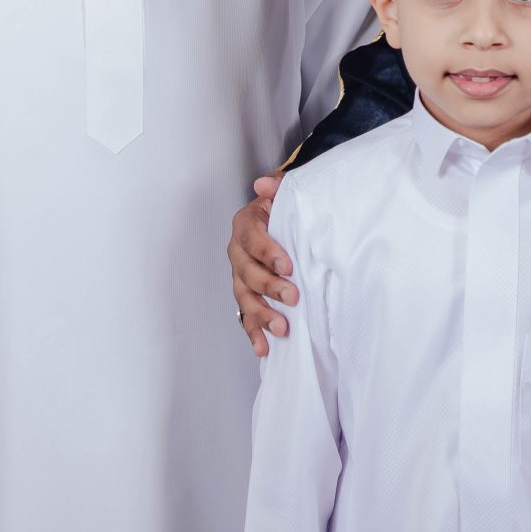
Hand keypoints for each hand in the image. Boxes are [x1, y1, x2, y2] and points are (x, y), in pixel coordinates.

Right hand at [228, 172, 294, 355]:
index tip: (288, 265)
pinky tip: (263, 348)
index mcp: (246, 225)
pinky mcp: (247, 295)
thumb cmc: (286, 207)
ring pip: (245, 297)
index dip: (269, 253)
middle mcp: (238, 252)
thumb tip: (263, 183)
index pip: (252, 240)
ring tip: (281, 328)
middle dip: (269, 287)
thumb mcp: (286, 191)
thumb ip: (278, 185)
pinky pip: (246, 316)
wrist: (286, 219)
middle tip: (293, 297)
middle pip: (247, 272)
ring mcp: (240, 276)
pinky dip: (254, 333)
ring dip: (261, 314)